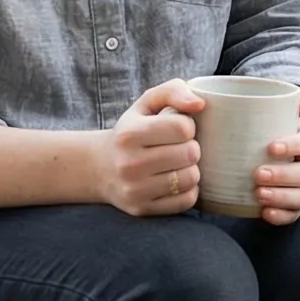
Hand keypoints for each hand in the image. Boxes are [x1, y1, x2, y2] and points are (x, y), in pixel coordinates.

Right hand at [102, 80, 204, 216]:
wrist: (100, 167)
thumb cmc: (132, 130)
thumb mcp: (146, 103)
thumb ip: (174, 91)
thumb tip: (199, 104)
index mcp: (129, 134)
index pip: (183, 128)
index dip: (188, 126)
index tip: (178, 128)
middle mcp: (129, 164)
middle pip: (190, 154)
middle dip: (191, 147)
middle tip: (179, 147)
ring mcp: (134, 190)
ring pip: (191, 178)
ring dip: (191, 169)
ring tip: (177, 163)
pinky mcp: (142, 209)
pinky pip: (186, 201)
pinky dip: (188, 190)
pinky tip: (175, 180)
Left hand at [253, 95, 299, 225]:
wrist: (274, 156)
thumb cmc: (273, 134)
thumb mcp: (279, 118)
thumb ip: (289, 106)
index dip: (293, 146)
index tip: (270, 147)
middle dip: (285, 175)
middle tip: (258, 174)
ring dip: (283, 197)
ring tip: (258, 194)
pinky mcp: (296, 206)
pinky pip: (295, 215)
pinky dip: (281, 216)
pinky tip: (264, 213)